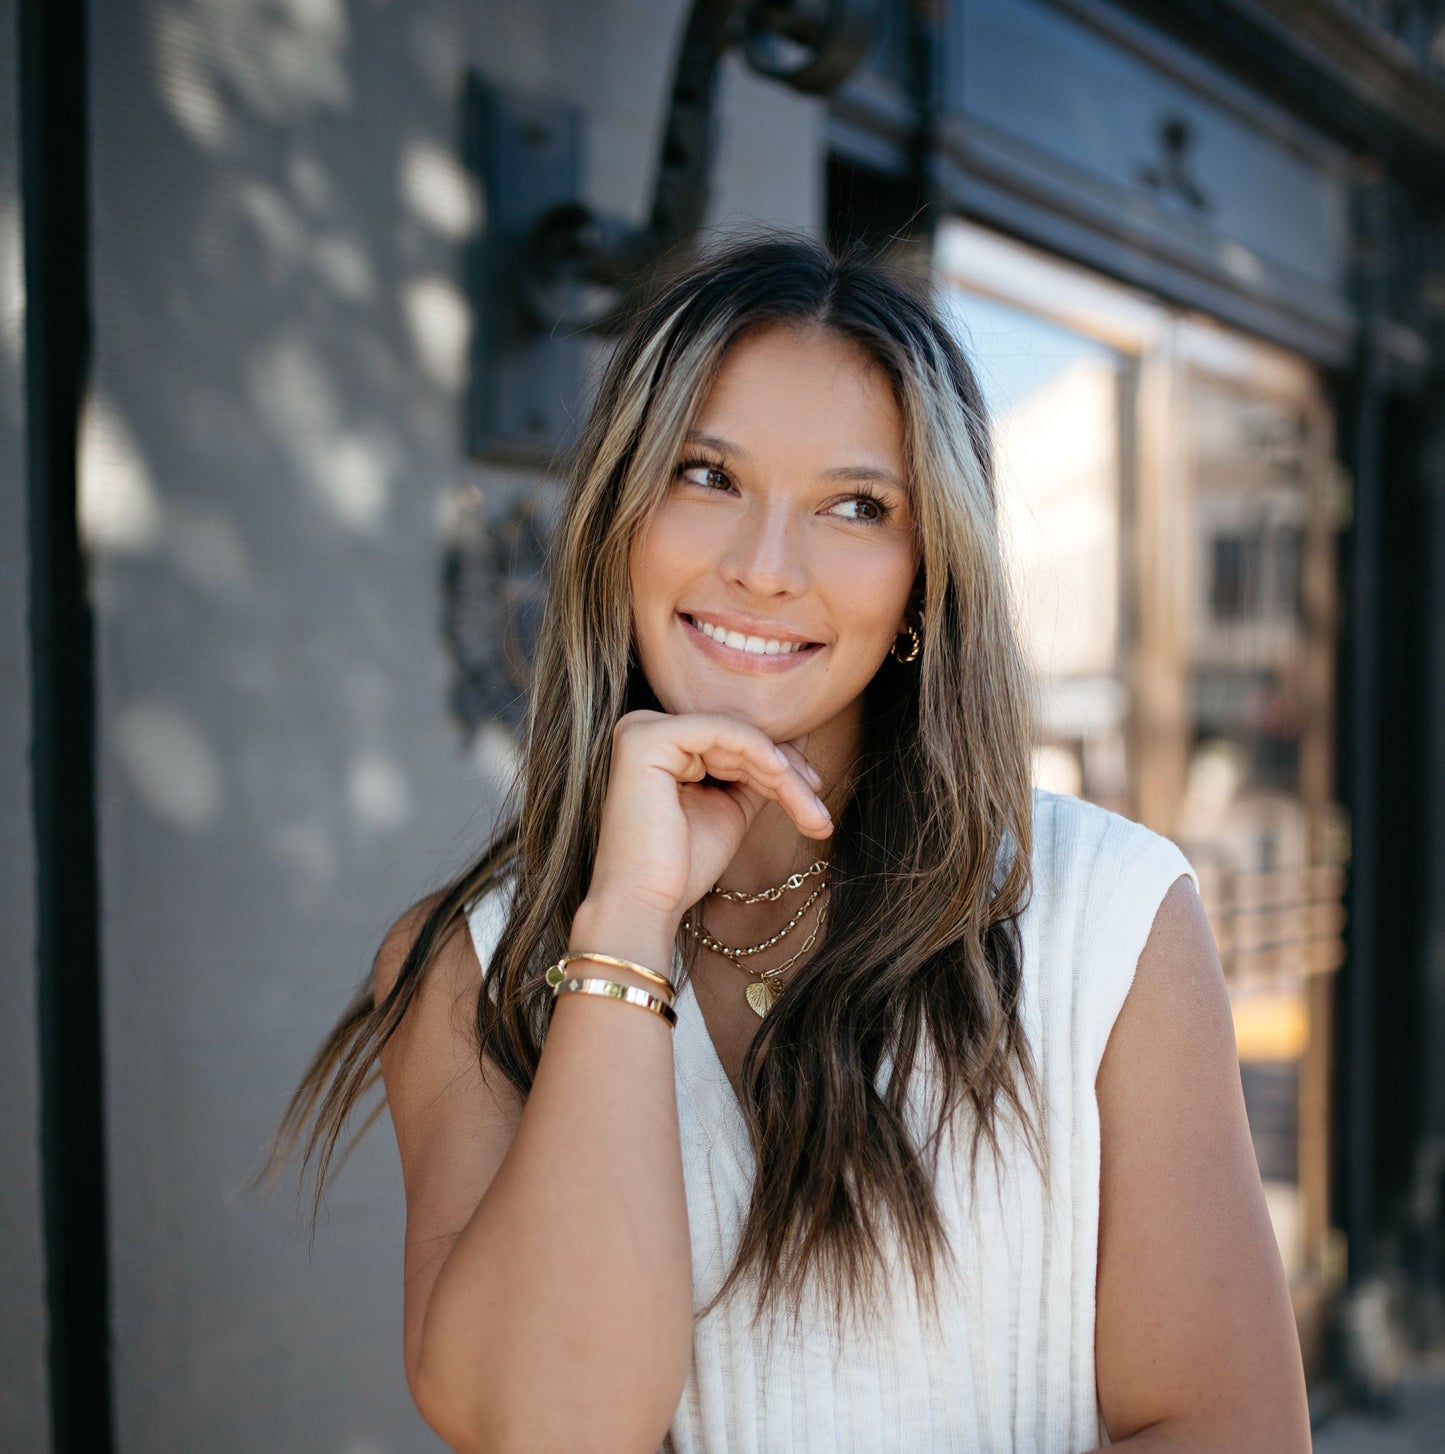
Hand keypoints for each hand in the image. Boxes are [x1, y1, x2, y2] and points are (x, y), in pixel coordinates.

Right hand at [583, 711, 831, 929]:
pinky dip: (757, 749)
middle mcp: (645, 728)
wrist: (645, 905)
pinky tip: (783, 775)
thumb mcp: (731, 807)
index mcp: (660, 744)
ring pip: (736, 737)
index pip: (733, 743)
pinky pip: (719, 729)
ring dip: (783, 774)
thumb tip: (799, 738)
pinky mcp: (645, 738)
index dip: (781, 767)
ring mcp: (642, 730)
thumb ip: (758, 771)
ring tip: (812, 812)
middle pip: (737, 739)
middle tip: (820, 812)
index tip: (816, 798)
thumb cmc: (683, 864)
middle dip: (787, 775)